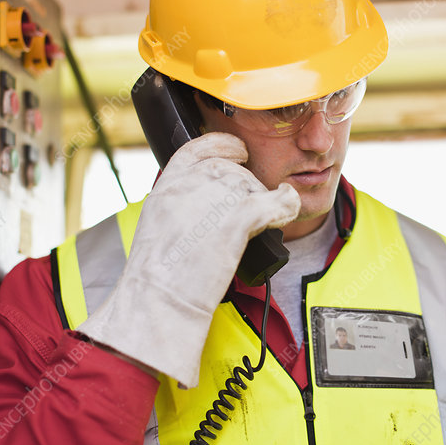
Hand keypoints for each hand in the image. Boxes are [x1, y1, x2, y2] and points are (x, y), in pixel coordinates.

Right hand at [77, 133, 300, 386]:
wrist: (159, 298)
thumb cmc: (158, 274)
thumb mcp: (159, 222)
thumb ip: (183, 202)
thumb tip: (209, 203)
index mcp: (169, 181)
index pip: (203, 146)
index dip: (226, 147)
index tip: (239, 154)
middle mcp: (193, 181)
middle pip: (235, 172)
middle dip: (246, 191)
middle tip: (245, 218)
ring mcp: (216, 196)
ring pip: (255, 187)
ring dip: (263, 203)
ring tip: (258, 227)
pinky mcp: (239, 217)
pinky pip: (275, 202)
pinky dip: (286, 205)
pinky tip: (288, 208)